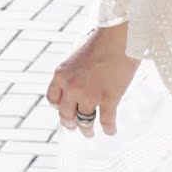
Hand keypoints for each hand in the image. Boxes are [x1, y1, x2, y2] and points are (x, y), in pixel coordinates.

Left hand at [45, 22, 140, 138]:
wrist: (119, 37)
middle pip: (66, 114)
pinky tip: (111, 131)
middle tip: (74, 128)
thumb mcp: (78, 54)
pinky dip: (109, 129)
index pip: (52, 99)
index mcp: (61, 75)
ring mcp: (90, 95)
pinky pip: (106, 121)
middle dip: (69, 124)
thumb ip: (75, 70)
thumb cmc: (102, 41)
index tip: (64, 111)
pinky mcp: (108, 99)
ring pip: (84, 121)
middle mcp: (72, 88)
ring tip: (89, 134)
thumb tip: (81, 79)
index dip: (58, 107)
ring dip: (86, 130)